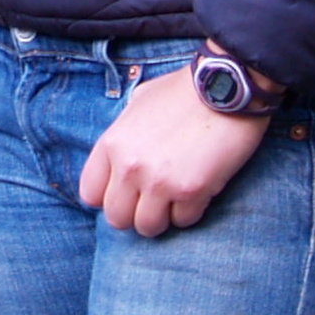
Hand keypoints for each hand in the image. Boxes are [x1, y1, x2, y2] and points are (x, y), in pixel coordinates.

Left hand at [78, 65, 270, 236]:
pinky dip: (191, 211)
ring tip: (175, 198)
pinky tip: (198, 189)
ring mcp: (159, 182)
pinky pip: (183, 221)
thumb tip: (120, 156)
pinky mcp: (191, 191)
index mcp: (112, 143)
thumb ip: (124, 134)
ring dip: (162, 217)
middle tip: (153, 200)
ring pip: (148, 227)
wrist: (224, 86)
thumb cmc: (182, 91)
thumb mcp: (138, 103)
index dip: (108, 197)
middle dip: (134, 213)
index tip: (125, 192)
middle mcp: (129, 166)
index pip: (89, 194)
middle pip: (117, 218)